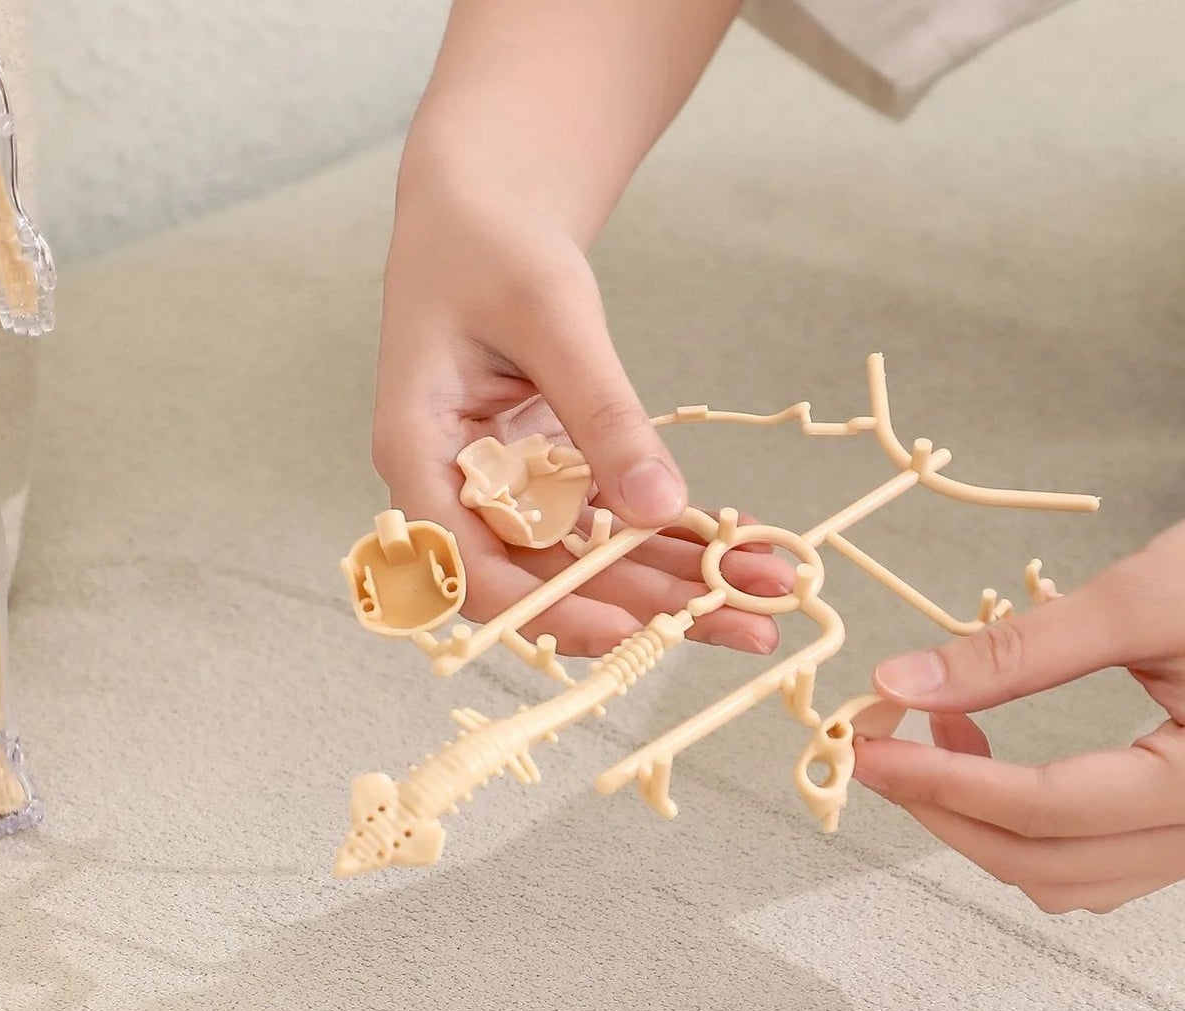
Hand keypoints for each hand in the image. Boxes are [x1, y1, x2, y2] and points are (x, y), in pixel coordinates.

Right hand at [373, 171, 790, 655]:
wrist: (482, 208)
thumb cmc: (488, 243)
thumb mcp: (552, 315)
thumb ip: (603, 414)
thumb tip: (659, 507)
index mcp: (418, 456)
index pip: (473, 572)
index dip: (549, 610)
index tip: (628, 629)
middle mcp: (459, 493)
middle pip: (550, 584)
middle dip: (650, 611)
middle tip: (746, 627)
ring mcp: (508, 493)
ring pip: (593, 565)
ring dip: (679, 584)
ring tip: (765, 596)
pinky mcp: (553, 481)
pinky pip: (616, 526)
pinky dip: (677, 540)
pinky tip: (742, 553)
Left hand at [852, 444, 1184, 911]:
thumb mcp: (1134, 594)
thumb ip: (1009, 655)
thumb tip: (899, 687)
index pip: (1038, 809)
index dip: (937, 784)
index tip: (865, 747)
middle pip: (1041, 866)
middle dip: (947, 815)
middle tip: (881, 749)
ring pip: (1065, 879)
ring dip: (986, 828)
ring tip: (934, 743)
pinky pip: (1098, 860)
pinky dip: (1031, 827)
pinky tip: (992, 760)